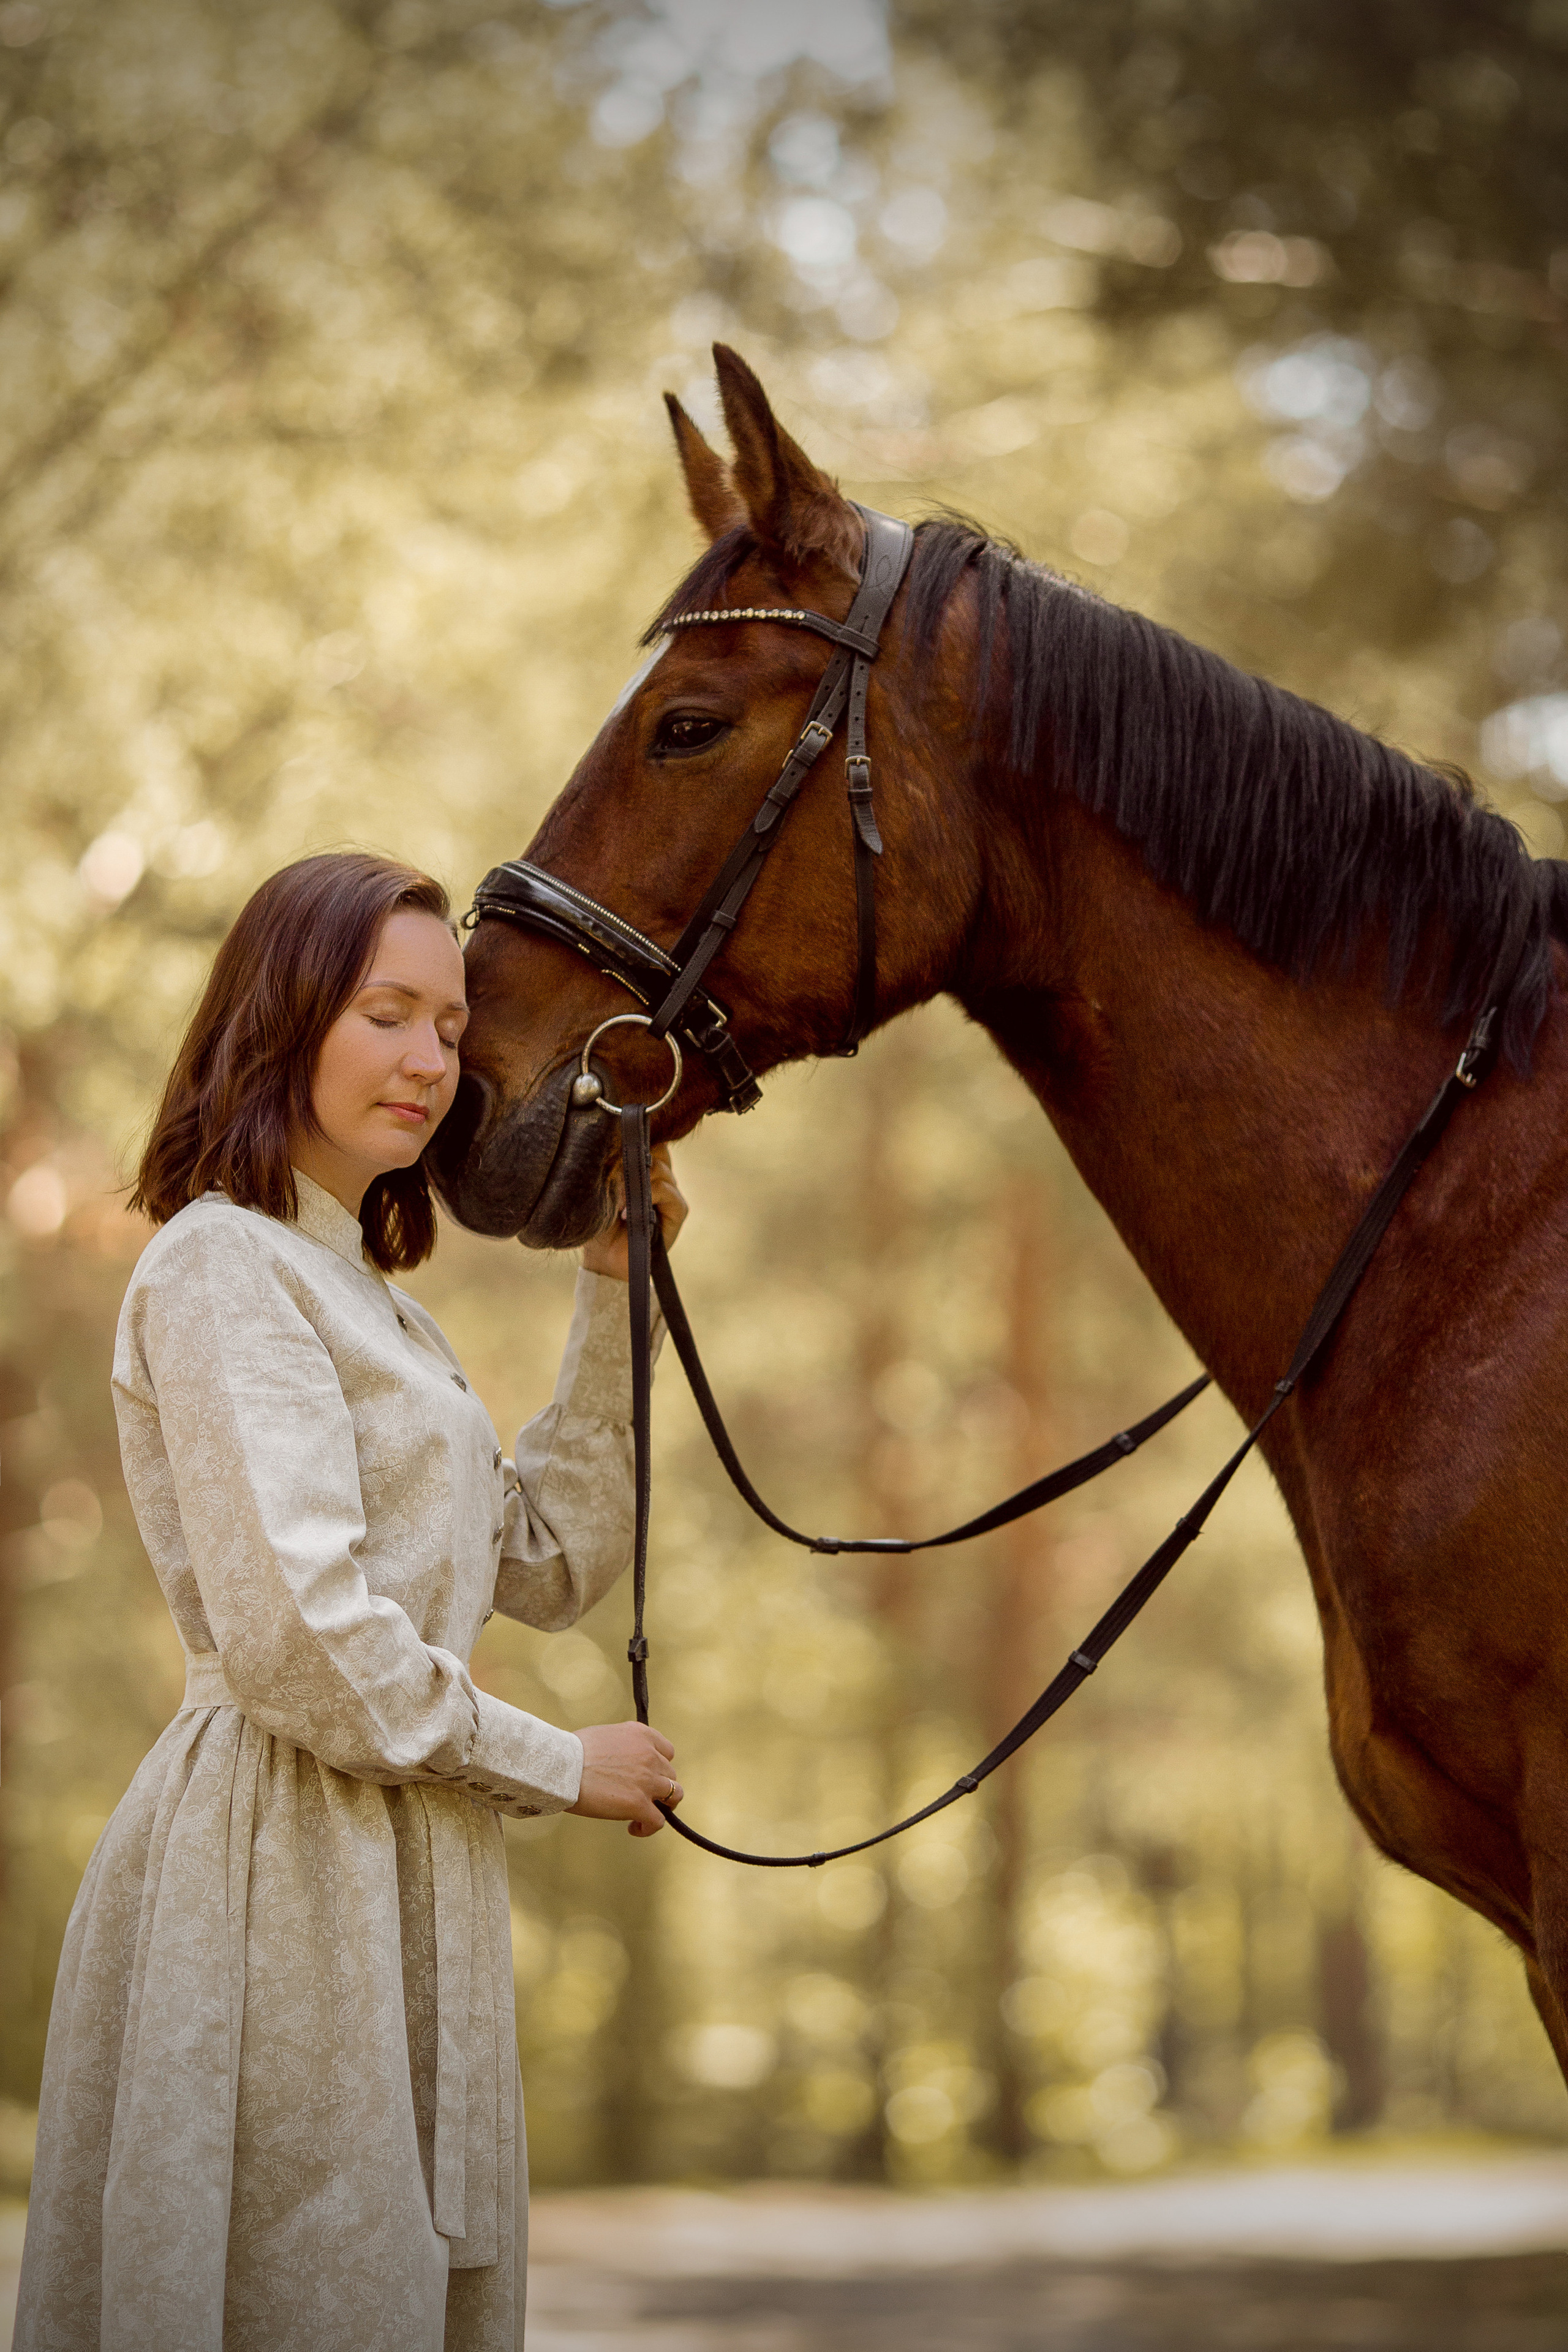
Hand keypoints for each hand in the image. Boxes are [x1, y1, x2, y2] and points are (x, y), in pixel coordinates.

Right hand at [568, 1719, 683, 1836]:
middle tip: (642, 1796)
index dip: (659, 1766)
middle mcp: (650, 1756)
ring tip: (646, 1813)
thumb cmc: (572, 1752)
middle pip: (670, 1774)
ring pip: (674, 1795)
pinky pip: (658, 1821)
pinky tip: (634, 1828)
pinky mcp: (639, 1804)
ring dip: (663, 1805)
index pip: (667, 1752)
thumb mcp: (606, 1735)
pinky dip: (649, 1827)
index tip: (647, 1775)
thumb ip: (623, 1746)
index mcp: (641, 1735)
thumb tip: (622, 1761)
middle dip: (658, 1786)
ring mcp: (647, 1781)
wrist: (562, 1767)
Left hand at [579, 1142, 687, 1280]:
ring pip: (660, 1170)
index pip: (648, 1140)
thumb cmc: (598, 1223)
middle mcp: (657, 1177)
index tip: (618, 1142)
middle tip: (612, 1178)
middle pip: (655, 1150)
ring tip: (617, 1201)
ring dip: (636, 1182)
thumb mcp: (601, 1189)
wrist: (603, 1258)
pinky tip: (629, 1212)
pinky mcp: (677, 1211)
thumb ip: (613, 1167)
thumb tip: (622, 1146)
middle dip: (632, 1161)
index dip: (635, 1140)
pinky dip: (651, 1196)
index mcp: (640, 1167)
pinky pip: (670, 1192)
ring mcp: (669, 1193)